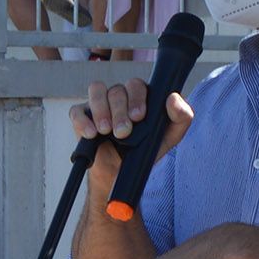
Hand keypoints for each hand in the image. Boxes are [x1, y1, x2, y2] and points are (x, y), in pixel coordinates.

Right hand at [71, 77, 196, 185]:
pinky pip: (77, 110)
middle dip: (120, 111)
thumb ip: (181, 117)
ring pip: (97, 91)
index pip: (136, 84)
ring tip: (106, 131)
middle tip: (123, 133)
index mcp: (139, 97)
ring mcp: (99, 104)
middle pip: (116, 89)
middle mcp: (119, 96)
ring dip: (102, 111)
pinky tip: (90, 133)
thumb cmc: (145, 151)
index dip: (136, 98)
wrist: (120, 173)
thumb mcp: (169, 138)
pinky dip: (82, 120)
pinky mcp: (81, 116)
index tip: (138, 117)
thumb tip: (173, 98)